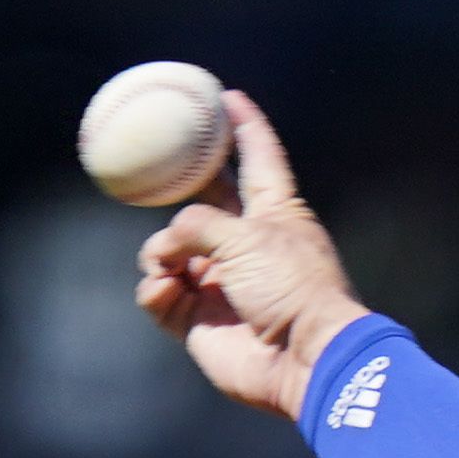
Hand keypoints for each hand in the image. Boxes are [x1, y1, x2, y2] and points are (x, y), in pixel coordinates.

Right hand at [133, 89, 366, 418]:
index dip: (245, 126)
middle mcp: (245, 242)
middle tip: (154, 172)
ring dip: (161, 254)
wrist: (303, 360)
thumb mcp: (247, 236)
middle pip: (203, 202)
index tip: (228, 97)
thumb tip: (166, 249)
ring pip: (166, 250)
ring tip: (172, 270)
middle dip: (180, 189)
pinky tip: (165, 292)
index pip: (258, 157)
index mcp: (274, 211)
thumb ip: (198, 225)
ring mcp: (219, 281)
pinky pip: (157, 293)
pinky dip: (155, 291)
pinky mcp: (198, 320)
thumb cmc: (291, 288)